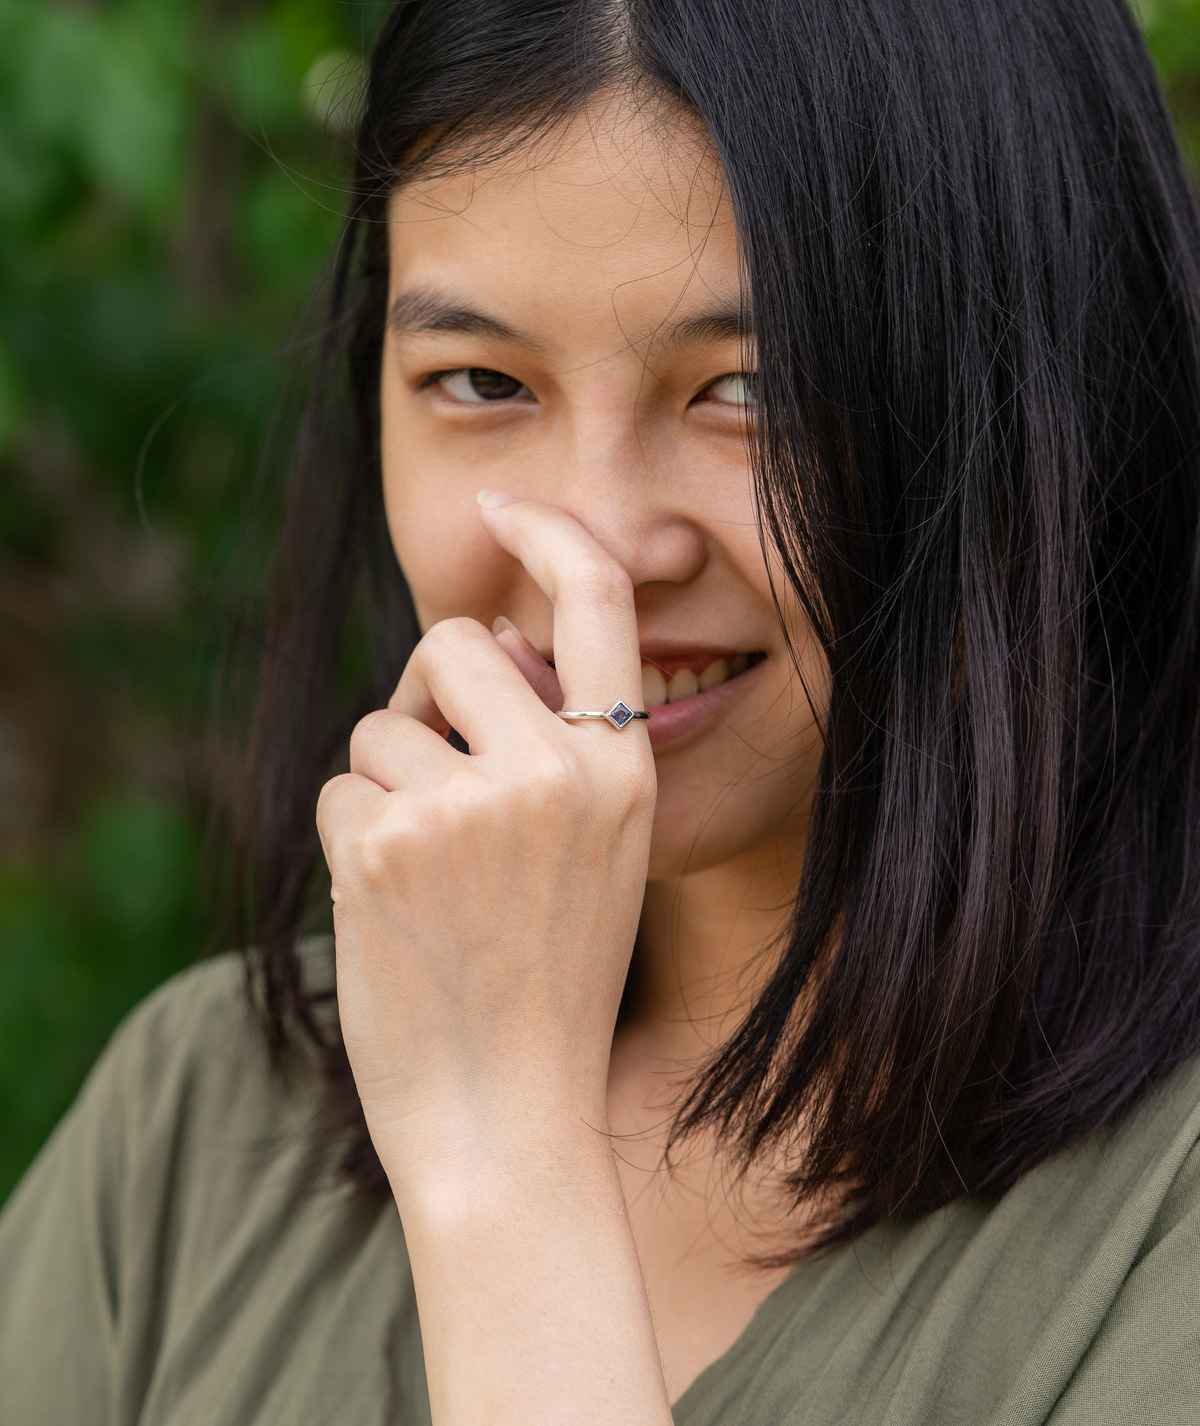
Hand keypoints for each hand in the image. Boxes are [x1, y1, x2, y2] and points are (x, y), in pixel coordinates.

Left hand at [316, 495, 656, 1195]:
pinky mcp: (385, 845)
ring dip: (386, 786)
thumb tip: (478, 644)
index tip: (504, 506)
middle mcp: (556, 770)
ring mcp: (469, 806)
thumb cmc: (548, 980)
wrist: (509, 1114)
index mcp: (623, 767)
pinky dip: (351, 840)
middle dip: (427, 693)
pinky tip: (392, 911)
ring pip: (381, 724)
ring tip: (429, 882)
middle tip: (438, 781)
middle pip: (450, 643)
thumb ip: (554, 744)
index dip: (549, 533)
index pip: (596, 600)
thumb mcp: (598, 850)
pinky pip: (342, 786)